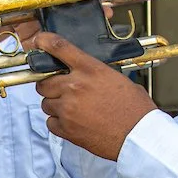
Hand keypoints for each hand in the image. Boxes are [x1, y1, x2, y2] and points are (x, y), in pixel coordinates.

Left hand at [29, 31, 156, 159]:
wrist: (138, 136)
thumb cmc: (134, 109)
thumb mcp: (118, 80)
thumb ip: (95, 74)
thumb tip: (84, 74)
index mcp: (90, 70)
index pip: (60, 48)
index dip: (45, 42)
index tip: (40, 41)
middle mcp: (75, 87)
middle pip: (44, 81)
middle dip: (49, 85)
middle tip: (60, 90)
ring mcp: (68, 108)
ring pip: (45, 103)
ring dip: (54, 105)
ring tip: (72, 109)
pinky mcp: (66, 129)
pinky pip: (50, 122)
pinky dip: (58, 122)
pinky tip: (73, 122)